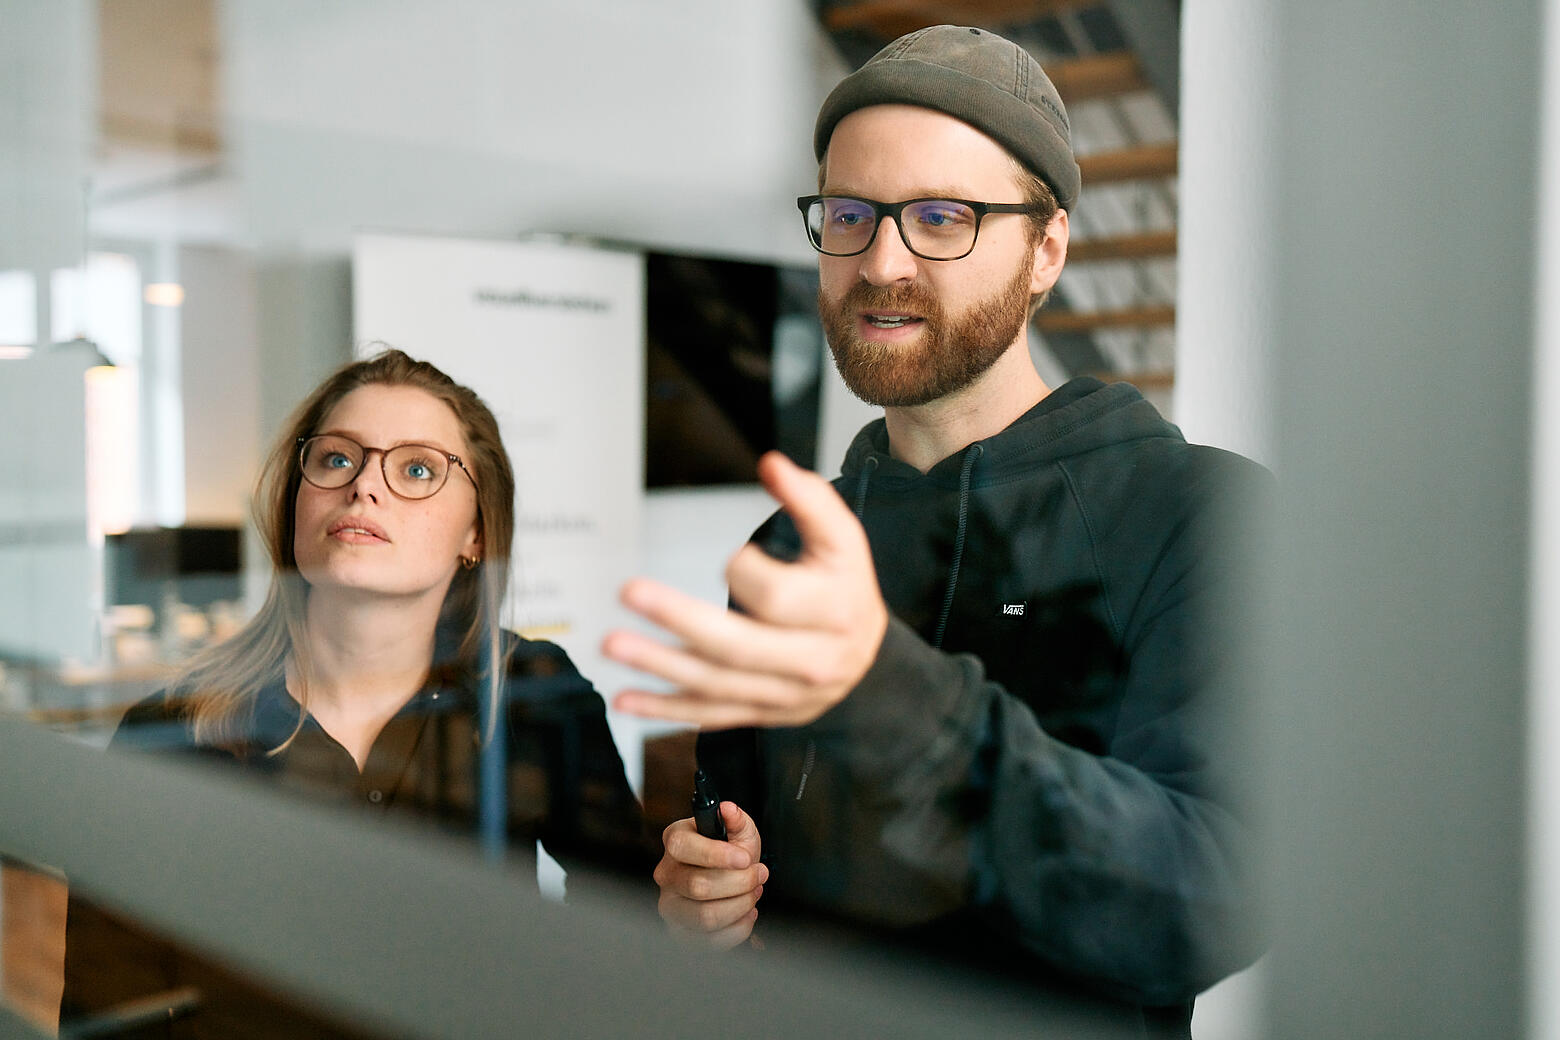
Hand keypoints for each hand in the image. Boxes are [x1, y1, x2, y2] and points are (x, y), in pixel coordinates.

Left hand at [605, 451, 888, 728]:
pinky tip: (625, 698)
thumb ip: (809, 498)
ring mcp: (786, 695)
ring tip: (612, 643)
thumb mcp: (842, 538)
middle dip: (679, 619)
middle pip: (738, 646)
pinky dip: (665, 710)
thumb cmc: (844, 585)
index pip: (776, 597)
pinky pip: (709, 715)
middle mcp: (813, 661)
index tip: (732, 558)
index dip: (744, 570)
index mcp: (835, 612)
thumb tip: (771, 465)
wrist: (866, 653)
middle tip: (630, 592)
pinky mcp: (762, 714)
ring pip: (716, 684)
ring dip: (659, 665)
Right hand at [654, 802, 765, 948]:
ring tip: (754, 892)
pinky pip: (710, 941)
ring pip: (705, 917)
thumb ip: (736, 819)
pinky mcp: (681, 931)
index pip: (684, 847)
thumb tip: (728, 810)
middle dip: (740, 882)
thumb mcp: (738, 831)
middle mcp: (667, 874)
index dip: (717, 855)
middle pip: (699, 886)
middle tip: (760, 874)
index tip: (745, 858)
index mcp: (675, 841)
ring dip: (740, 906)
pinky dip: (738, 929)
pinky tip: (747, 913)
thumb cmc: (730, 853)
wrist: (727, 877)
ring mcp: (670, 905)